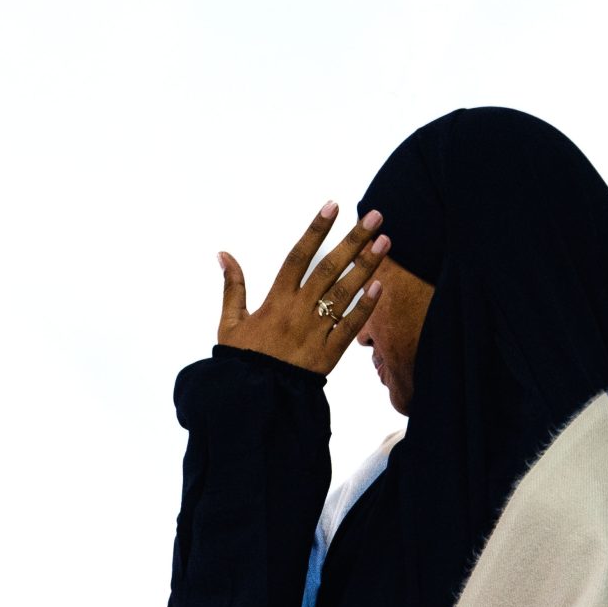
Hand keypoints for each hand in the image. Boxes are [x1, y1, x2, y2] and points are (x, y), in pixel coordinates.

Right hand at [216, 202, 389, 373]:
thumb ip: (232, 287)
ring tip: (385, 241)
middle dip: (353, 240)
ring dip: (366, 266)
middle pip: (329, 268)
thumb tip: (223, 254)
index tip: (333, 206)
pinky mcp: (328, 355)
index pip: (298, 256)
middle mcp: (298, 311)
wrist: (256, 400)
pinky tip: (380, 287)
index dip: (316, 229)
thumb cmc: (242, 361)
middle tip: (375, 217)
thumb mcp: (230, 323)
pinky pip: (349, 328)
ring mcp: (315, 332)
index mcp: (275, 301)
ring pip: (344, 293)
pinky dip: (365, 309)